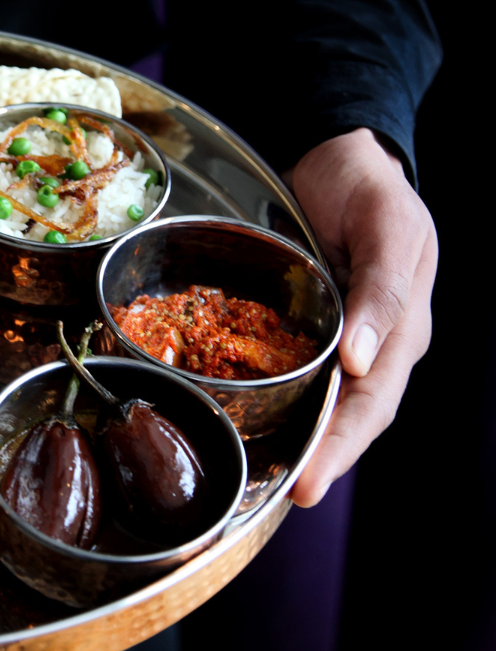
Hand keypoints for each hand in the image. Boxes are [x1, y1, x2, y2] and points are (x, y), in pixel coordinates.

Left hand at [287, 128, 436, 506]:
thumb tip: (362, 363)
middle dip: (320, 458)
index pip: (373, 403)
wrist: (341, 155)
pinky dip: (276, 397)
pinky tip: (249, 418)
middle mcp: (373, 342)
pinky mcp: (309, 323)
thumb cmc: (370, 188)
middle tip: (286, 495)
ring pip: (321, 400)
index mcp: (401, 328)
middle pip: (349, 415)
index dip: (341, 446)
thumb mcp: (387, 227)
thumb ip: (381, 291)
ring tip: (264, 475)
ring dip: (297, 437)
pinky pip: (294, 368)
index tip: (309, 483)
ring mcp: (342, 335)